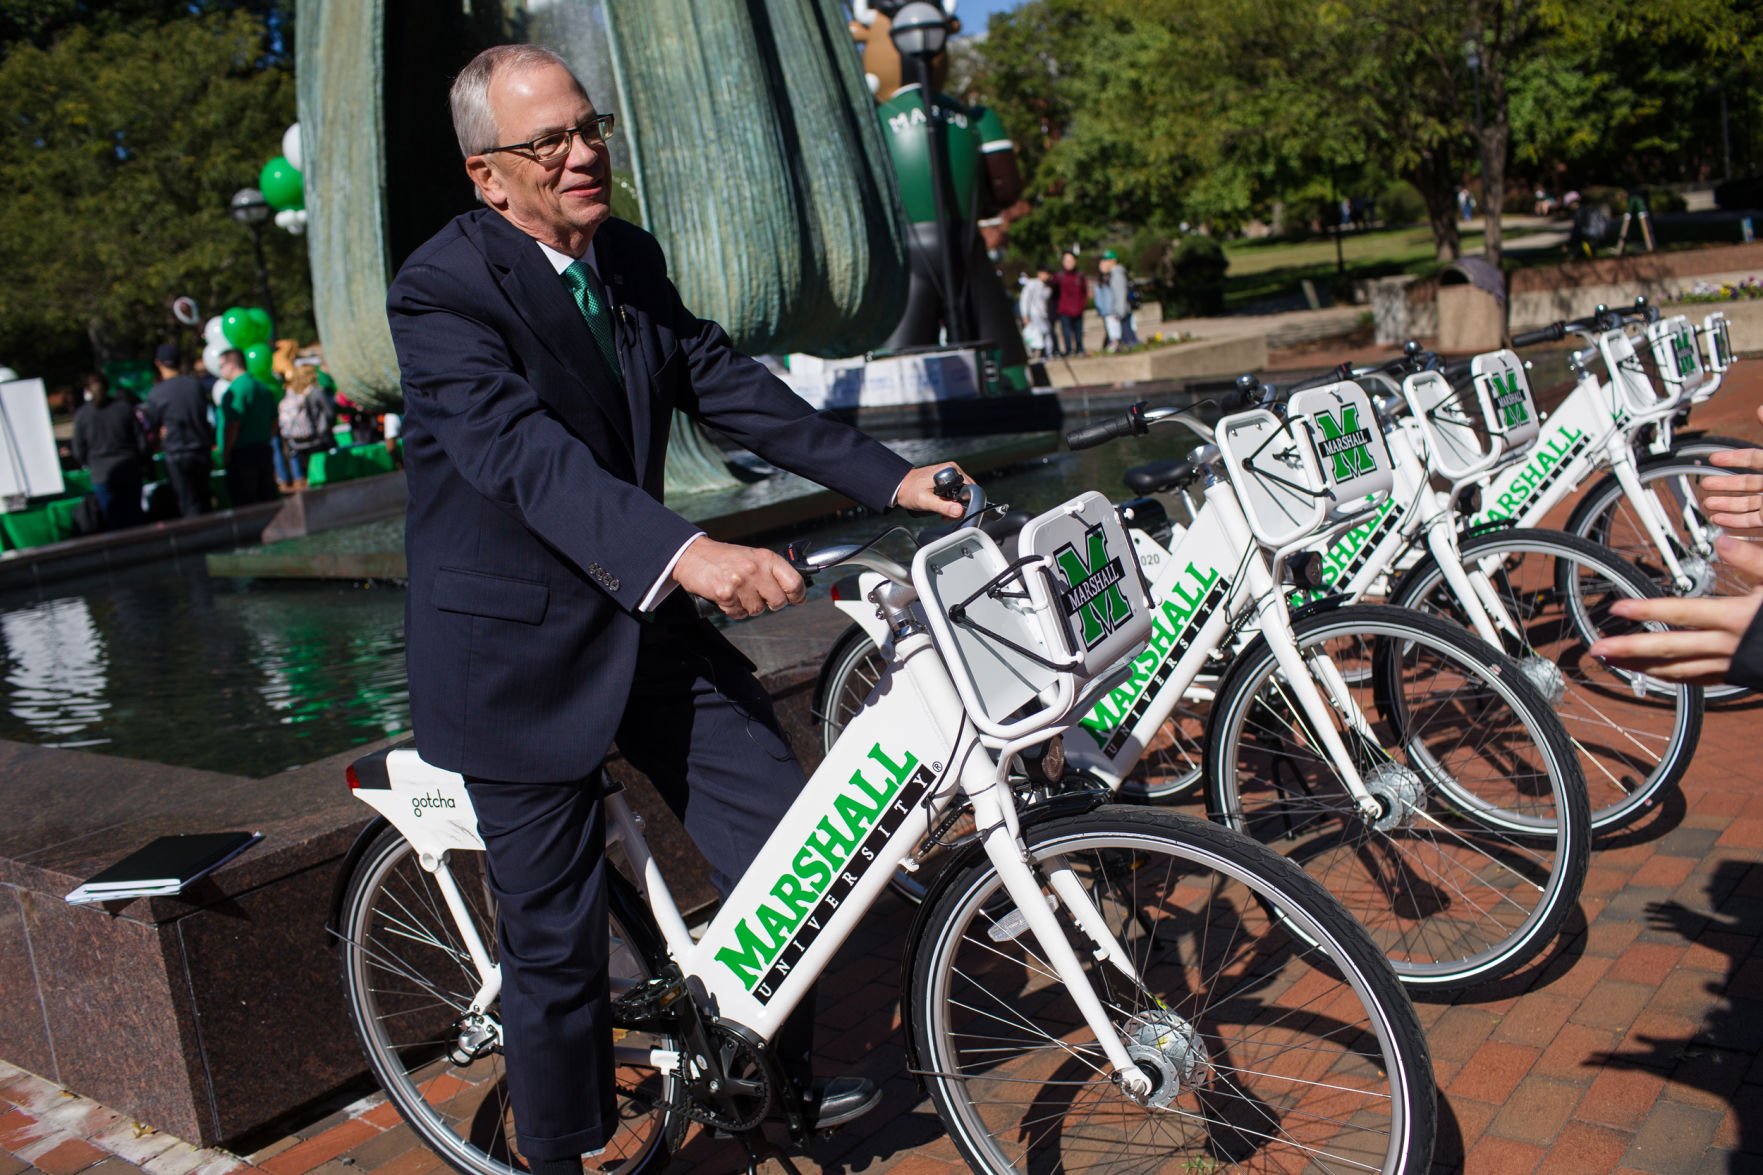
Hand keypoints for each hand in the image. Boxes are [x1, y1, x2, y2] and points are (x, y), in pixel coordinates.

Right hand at [670, 537, 804, 619]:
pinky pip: (739, 614)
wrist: (693, 555)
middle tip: (760, 596)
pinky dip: (734, 610)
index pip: (794, 582)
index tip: (797, 599)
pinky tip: (728, 597)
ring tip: (739, 593)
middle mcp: (755, 569)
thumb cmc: (726, 558)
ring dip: (750, 606)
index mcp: (766, 558)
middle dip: (771, 603)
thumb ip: (772, 571)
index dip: (798, 595)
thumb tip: (795, 590)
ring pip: (758, 610)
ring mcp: (740, 583)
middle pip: (778, 601)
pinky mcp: (726, 595)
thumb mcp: (753, 556)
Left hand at [894, 463, 971, 518]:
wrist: (899, 486)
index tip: (958, 514)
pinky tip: (943, 508)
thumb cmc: (909, 491)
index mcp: (950, 471)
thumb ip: (942, 506)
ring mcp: (950, 474)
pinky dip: (951, 502)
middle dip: (960, 506)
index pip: (971, 488)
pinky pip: (956, 492)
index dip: (967, 503)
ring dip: (955, 505)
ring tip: (944, 513)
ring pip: (962, 493)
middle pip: (967, 491)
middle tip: (948, 516)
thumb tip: (959, 511)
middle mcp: (952, 469)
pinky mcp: (946, 479)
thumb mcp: (925, 501)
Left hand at [1588, 535, 1762, 685]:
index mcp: (1737, 619)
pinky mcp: (1737, 675)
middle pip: (1670, 649)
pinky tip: (1650, 673)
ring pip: (1678, 670)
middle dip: (1630, 649)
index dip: (1648, 610)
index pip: (1682, 613)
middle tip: (1596, 648)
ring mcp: (1732, 665)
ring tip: (1611, 660)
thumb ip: (1753, 558)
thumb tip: (1722, 539)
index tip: (1617, 609)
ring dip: (1642, 666)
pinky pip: (1696, 679)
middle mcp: (1729, 646)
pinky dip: (1670, 677)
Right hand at [1697, 404, 1762, 530]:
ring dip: (1726, 505)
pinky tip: (1720, 520)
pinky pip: (1754, 522)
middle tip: (1706, 483)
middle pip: (1748, 483)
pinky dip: (1736, 522)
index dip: (1734, 457)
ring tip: (1708, 504)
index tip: (1715, 457)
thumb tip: (1761, 408)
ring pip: (1749, 504)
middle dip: (1724, 484)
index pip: (1755, 458)